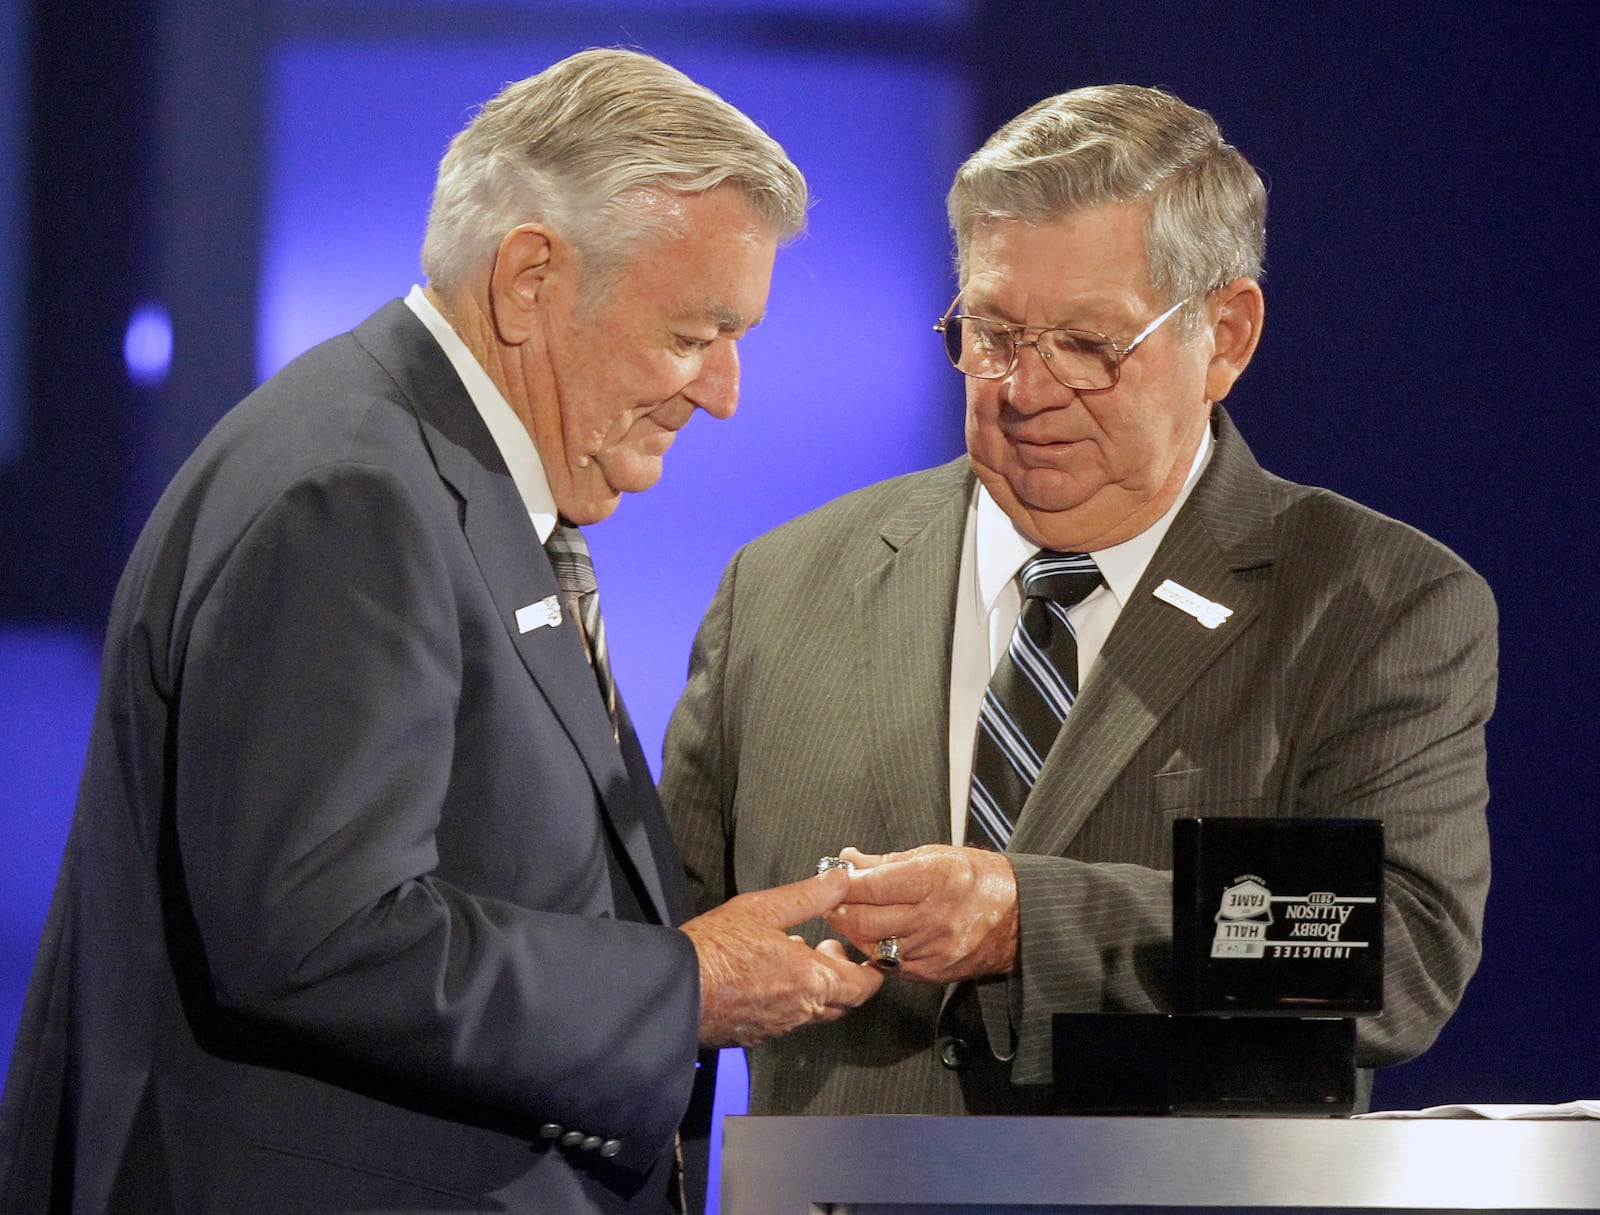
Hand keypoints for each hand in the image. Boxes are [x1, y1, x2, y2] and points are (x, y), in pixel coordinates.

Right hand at [682, 867, 883, 1047]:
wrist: (674, 990)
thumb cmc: (715, 950)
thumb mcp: (763, 908)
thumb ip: (808, 896)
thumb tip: (839, 880)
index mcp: (812, 980)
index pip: (863, 986)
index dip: (871, 971)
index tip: (867, 956)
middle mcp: (801, 1011)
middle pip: (844, 1002)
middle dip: (844, 976)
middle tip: (827, 948)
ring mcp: (779, 1027)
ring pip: (815, 1012)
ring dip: (816, 987)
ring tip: (794, 955)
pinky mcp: (757, 1036)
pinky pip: (788, 1021)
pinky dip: (791, 1000)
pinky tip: (769, 975)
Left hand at [826, 845, 1018, 983]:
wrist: (1021, 917)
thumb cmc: (980, 880)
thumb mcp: (936, 856)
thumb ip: (887, 862)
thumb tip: (850, 859)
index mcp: (937, 880)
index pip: (872, 886)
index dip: (844, 884)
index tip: (833, 880)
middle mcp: (935, 917)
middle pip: (865, 921)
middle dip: (840, 911)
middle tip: (833, 902)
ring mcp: (934, 949)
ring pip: (873, 946)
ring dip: (855, 932)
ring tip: (854, 917)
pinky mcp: (934, 972)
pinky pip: (891, 965)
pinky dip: (877, 951)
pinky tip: (877, 936)